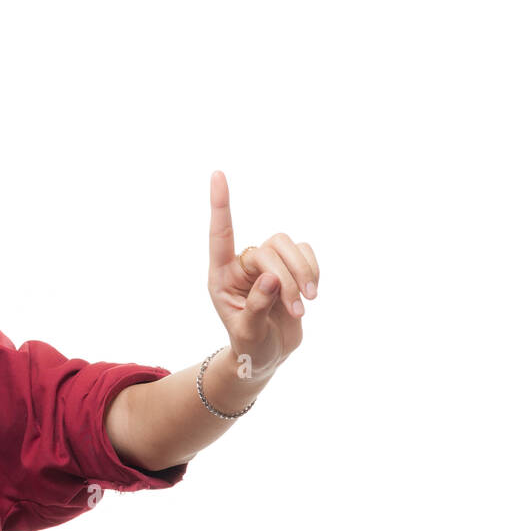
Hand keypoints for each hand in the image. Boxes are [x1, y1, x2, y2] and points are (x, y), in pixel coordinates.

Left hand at [206, 171, 318, 379]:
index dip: (220, 206)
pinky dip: (313, 270)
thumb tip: (271, 278)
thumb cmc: (250, 347)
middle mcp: (242, 265)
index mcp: (222, 277)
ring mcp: (267, 264)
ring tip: (305, 305)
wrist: (266, 357)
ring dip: (302, 273)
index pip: (220, 235)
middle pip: (269, 248)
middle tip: (297, 309)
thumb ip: (256, 307)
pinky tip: (311, 294)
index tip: (217, 174)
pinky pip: (305, 252)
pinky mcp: (290, 267)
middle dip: (288, 277)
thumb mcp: (247, 334)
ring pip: (288, 246)